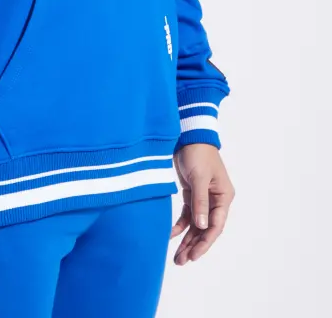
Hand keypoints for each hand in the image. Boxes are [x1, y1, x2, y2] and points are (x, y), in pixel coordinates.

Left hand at [171, 143, 234, 264]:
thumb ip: (200, 202)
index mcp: (223, 197)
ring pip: (196, 225)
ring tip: (177, 257)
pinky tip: (171, 235)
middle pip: (205, 229)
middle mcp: (215, 200)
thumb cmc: (198, 153)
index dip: (205, 243)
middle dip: (194, 246)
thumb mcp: (199, 178)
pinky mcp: (191, 193)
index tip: (193, 256)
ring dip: (187, 240)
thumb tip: (202, 226)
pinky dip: (180, 225)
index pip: (215, 226)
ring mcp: (203, 198)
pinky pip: (187, 215)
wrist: (189, 135)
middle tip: (181, 261)